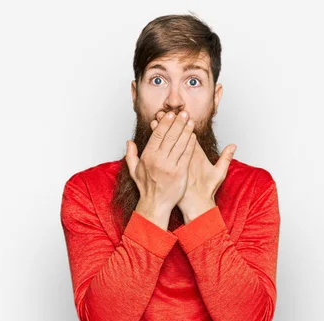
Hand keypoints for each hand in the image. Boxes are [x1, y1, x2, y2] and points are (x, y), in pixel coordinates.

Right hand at [125, 111, 196, 228]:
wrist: (155, 205)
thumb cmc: (146, 188)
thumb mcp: (134, 171)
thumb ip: (131, 155)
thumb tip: (129, 142)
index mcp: (147, 157)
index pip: (157, 135)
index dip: (164, 123)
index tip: (169, 114)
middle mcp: (158, 160)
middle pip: (169, 136)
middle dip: (178, 123)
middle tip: (183, 112)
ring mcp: (169, 166)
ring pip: (179, 144)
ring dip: (186, 130)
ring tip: (191, 121)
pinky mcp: (180, 173)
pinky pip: (186, 155)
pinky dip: (190, 144)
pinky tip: (193, 136)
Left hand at [152, 111, 235, 223]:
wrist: (195, 205)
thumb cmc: (206, 190)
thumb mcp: (219, 174)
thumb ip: (226, 159)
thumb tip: (233, 145)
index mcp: (196, 156)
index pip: (187, 136)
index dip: (181, 125)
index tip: (176, 114)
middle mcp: (183, 158)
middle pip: (175, 138)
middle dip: (169, 124)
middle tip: (162, 112)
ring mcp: (175, 164)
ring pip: (167, 144)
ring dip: (161, 132)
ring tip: (155, 119)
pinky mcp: (170, 170)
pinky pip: (163, 155)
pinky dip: (158, 146)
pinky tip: (152, 137)